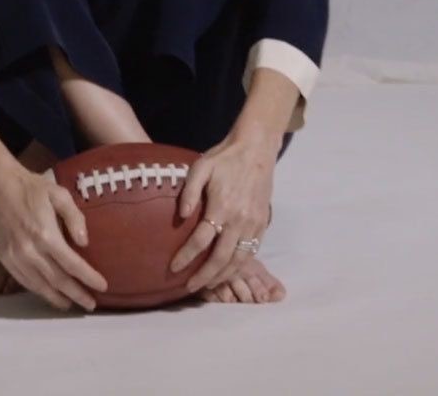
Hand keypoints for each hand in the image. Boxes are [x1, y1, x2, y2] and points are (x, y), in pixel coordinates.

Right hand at [0, 161, 109, 310]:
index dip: (88, 277)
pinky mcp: (5, 258)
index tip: (102, 286)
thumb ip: (75, 217)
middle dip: (77, 294)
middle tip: (91, 304)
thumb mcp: (59, 194)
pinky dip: (39, 291)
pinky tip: (50, 294)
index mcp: (45, 234)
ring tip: (72, 305)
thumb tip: (84, 242)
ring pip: (40, 285)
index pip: (72, 264)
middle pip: (58, 280)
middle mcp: (30, 250)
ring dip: (57, 298)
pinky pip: (24, 281)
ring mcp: (15, 257)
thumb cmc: (32, 188)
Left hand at [168, 129, 276, 292]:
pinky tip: (228, 271)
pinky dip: (239, 266)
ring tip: (207, 285)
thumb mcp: (201, 167)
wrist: (256, 149)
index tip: (173, 268)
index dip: (186, 257)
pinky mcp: (263, 223)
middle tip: (189, 287)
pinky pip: (252, 252)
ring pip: (238, 260)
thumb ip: (189, 191)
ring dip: (223, 276)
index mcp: (222, 206)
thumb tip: (181, 216)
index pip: (201, 240)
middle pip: (221, 257)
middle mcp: (240, 219)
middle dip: (204, 276)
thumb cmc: (224, 157)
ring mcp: (254, 223)